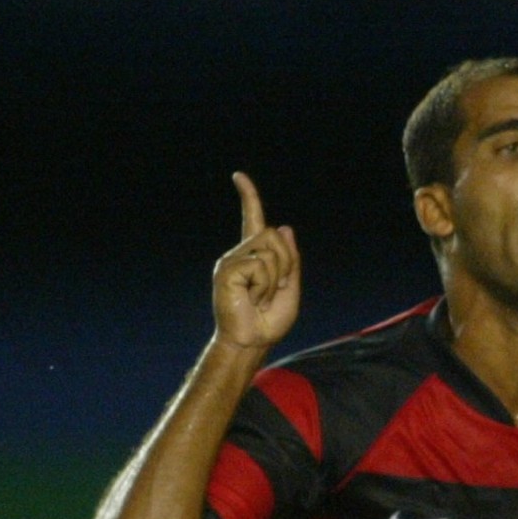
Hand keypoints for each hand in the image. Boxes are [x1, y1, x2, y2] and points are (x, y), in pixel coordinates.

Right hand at [212, 172, 300, 351]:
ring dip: (275, 278)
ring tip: (261, 297)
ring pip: (270, 249)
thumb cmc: (268, 321)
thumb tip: (283, 226)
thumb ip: (290, 260)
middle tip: (274, 291)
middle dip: (286, 263)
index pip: (252, 219)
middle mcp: (240, 253)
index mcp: (254, 256)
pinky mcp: (227, 270)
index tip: (238, 176)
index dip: (248, 197)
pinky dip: (265, 285)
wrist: (252, 342)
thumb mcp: (290, 288)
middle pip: (274, 235)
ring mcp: (232, 261)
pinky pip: (260, 265)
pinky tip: (253, 298)